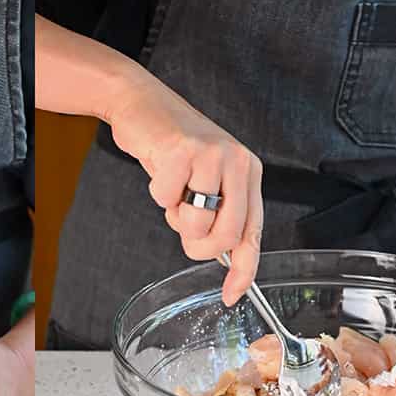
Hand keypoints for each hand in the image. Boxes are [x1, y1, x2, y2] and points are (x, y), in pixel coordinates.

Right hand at [107, 69, 262, 304]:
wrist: (141, 101)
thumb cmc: (173, 145)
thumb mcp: (207, 178)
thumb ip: (220, 212)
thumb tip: (226, 261)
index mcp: (249, 171)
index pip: (253, 233)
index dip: (244, 271)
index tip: (230, 294)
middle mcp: (237, 161)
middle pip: (226, 236)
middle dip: (198, 244)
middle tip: (183, 226)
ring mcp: (211, 154)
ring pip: (195, 223)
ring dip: (174, 217)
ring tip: (173, 190)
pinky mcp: (181, 150)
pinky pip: (165, 200)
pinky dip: (156, 193)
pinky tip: (159, 169)